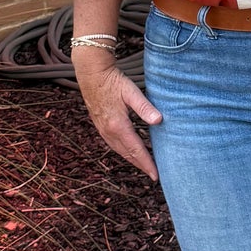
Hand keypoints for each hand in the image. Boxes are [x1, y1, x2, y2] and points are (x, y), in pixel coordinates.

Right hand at [73, 56, 162, 180]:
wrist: (92, 74)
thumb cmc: (113, 81)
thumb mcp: (131, 92)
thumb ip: (144, 107)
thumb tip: (159, 120)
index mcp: (118, 125)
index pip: (136, 150)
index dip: (147, 164)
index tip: (156, 176)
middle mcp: (109, 131)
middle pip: (127, 154)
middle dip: (141, 165)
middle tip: (154, 175)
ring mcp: (103, 129)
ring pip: (119, 150)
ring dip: (132, 159)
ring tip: (144, 166)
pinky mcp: (100, 125)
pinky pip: (113, 144)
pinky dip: (123, 151)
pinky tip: (129, 150)